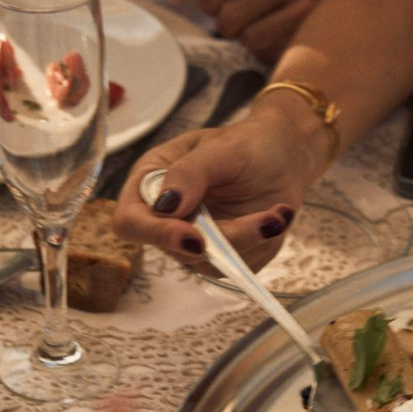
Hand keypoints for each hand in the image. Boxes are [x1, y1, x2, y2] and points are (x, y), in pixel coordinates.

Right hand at [112, 96, 326, 271]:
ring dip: (249, 241)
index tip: (194, 236)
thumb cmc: (247, 143)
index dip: (156, 234)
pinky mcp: (221, 256)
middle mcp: (166, 217)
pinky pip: (235, 268)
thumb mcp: (220, 147)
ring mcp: (193, 239)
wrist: (282, 155)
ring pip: (208, 264)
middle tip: (267, 219)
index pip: (130, 222)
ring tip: (278, 212)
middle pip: (173, 250)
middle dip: (223, 238)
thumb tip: (166, 206)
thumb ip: (190, 172)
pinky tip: (276, 216)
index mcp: (150, 183)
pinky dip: (262, 245)